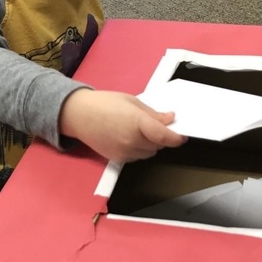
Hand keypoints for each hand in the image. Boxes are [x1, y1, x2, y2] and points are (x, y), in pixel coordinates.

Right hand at [59, 89, 186, 162]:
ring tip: (139, 131)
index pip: (165, 137)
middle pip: (158, 146)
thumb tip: (169, 119)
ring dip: (150, 145)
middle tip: (155, 126)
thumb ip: (152, 114)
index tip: (182, 136)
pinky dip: (138, 149)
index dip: (176, 138)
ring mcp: (124, 152)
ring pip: (149, 153)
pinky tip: (128, 138)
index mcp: (137, 123)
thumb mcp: (132, 102)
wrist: (79, 115)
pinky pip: (136, 157)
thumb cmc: (104, 103)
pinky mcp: (117, 159)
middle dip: (161, 137)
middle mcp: (132, 141)